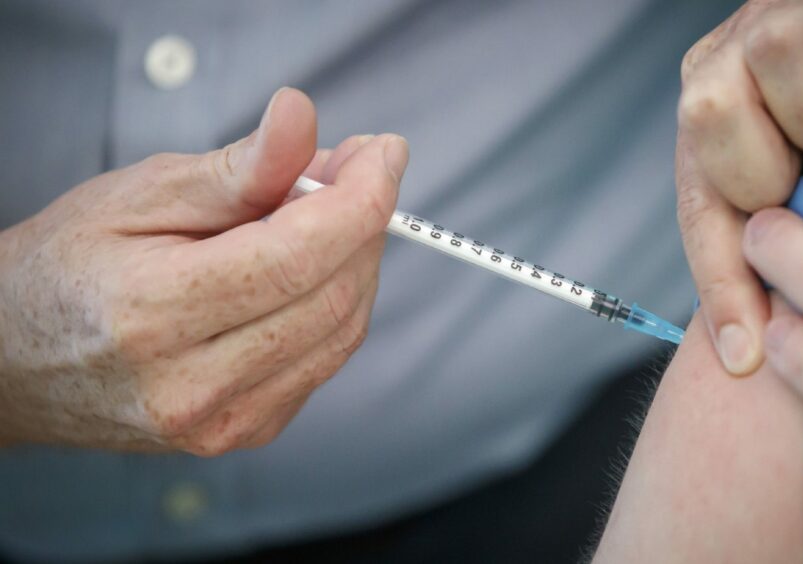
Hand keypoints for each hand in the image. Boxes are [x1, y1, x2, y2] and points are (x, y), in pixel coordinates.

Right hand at [0, 87, 409, 455]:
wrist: (19, 359)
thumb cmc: (72, 266)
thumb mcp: (140, 194)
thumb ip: (234, 167)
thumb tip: (303, 116)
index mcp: (154, 312)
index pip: (298, 255)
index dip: (361, 197)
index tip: (383, 152)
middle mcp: (192, 385)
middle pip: (332, 295)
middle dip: (364, 223)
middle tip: (352, 171)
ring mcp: (222, 422)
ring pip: (342, 332)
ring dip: (356, 262)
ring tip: (324, 214)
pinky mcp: (244, 432)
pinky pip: (323, 360)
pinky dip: (334, 303)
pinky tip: (305, 270)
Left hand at [676, 0, 802, 374]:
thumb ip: (776, 225)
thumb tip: (748, 345)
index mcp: (712, 107)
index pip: (697, 200)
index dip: (719, 280)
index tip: (742, 356)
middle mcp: (730, 54)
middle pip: (702, 115)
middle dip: (770, 163)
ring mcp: (780, 8)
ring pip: (775, 60)